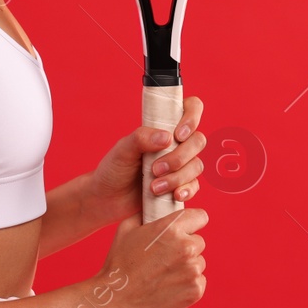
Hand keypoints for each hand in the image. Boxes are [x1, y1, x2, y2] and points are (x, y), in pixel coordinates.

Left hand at [84, 96, 207, 225]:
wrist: (109, 199)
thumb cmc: (115, 169)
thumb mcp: (123, 150)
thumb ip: (141, 138)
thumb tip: (166, 137)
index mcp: (164, 126)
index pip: (191, 108)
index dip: (192, 117)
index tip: (178, 135)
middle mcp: (176, 143)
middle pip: (198, 141)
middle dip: (179, 157)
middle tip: (156, 169)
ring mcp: (180, 164)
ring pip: (196, 165)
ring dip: (178, 177)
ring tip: (155, 187)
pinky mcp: (181, 185)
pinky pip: (194, 185)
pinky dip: (186, 190)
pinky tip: (174, 195)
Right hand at [96, 205, 209, 307]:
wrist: (116, 301)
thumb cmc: (119, 264)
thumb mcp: (126, 229)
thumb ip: (147, 214)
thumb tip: (155, 207)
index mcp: (171, 229)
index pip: (200, 217)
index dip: (192, 222)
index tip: (186, 228)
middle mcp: (186, 247)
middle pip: (199, 242)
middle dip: (186, 246)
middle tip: (165, 257)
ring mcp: (193, 271)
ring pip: (198, 262)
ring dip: (187, 266)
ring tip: (163, 274)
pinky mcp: (195, 291)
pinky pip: (199, 281)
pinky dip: (188, 284)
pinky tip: (168, 286)